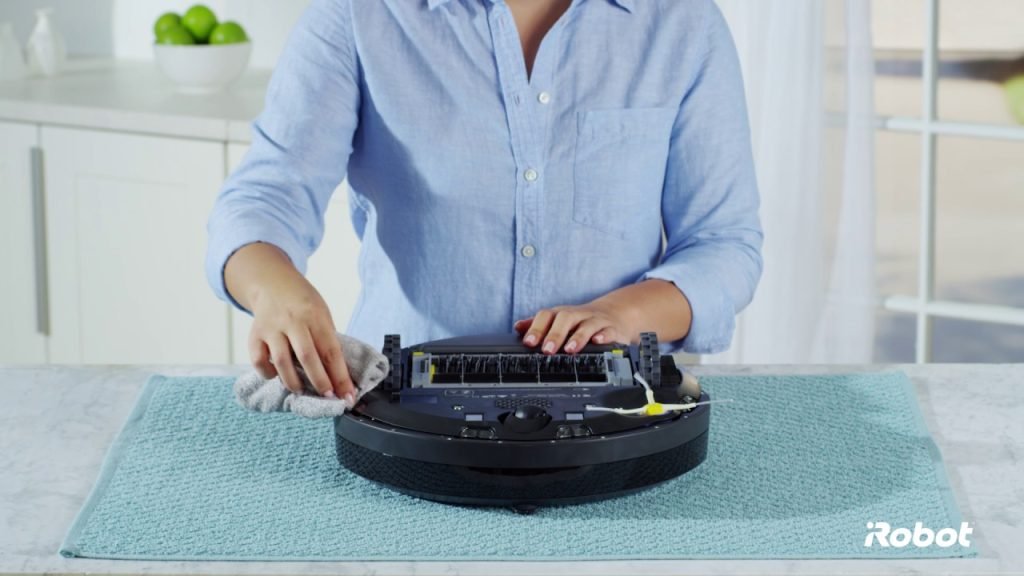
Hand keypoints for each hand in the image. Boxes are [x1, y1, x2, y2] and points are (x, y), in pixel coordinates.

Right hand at [225, 243, 354, 400]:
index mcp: (315, 316)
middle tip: (328, 397)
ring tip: (301, 391)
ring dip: (294, 382)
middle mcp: (293, 321)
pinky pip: (258, 360)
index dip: (340, 376)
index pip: (331, 351)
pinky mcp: (255, 334)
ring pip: (282, 361)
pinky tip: (276, 376)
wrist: (272, 283)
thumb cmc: (303, 303)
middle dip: (320, 382)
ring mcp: (272, 328)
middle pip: (308, 357)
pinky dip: (268, 373)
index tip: (348, 395)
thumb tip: (338, 375)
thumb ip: (326, 339)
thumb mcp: (322, 314)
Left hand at [513, 301, 637, 354]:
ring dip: (578, 337)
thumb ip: (538, 325)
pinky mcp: (612, 329)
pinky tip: (598, 342)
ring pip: (586, 325)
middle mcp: (578, 315)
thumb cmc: (580, 321)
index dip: (536, 328)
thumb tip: (517, 327)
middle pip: (565, 318)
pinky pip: (608, 331)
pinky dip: (603, 336)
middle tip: (547, 350)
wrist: (614, 313)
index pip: (546, 316)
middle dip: (555, 334)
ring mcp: (595, 321)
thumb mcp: (558, 320)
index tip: (528, 342)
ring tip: (569, 349)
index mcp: (562, 314)